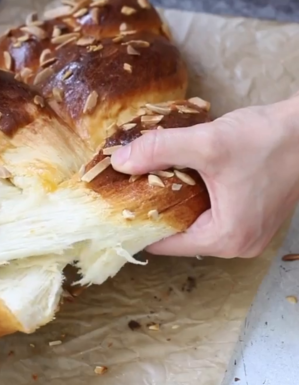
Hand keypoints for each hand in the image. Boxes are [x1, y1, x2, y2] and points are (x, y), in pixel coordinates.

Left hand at [111, 99, 298, 257]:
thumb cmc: (266, 140)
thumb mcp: (206, 143)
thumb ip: (159, 150)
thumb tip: (121, 161)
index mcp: (226, 238)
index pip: (167, 244)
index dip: (140, 224)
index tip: (119, 206)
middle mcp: (238, 243)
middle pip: (181, 233)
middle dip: (156, 210)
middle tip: (132, 186)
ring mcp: (249, 231)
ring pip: (197, 222)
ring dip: (177, 201)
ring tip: (153, 178)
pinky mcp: (254, 216)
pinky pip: (214, 214)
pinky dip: (197, 197)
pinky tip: (185, 175)